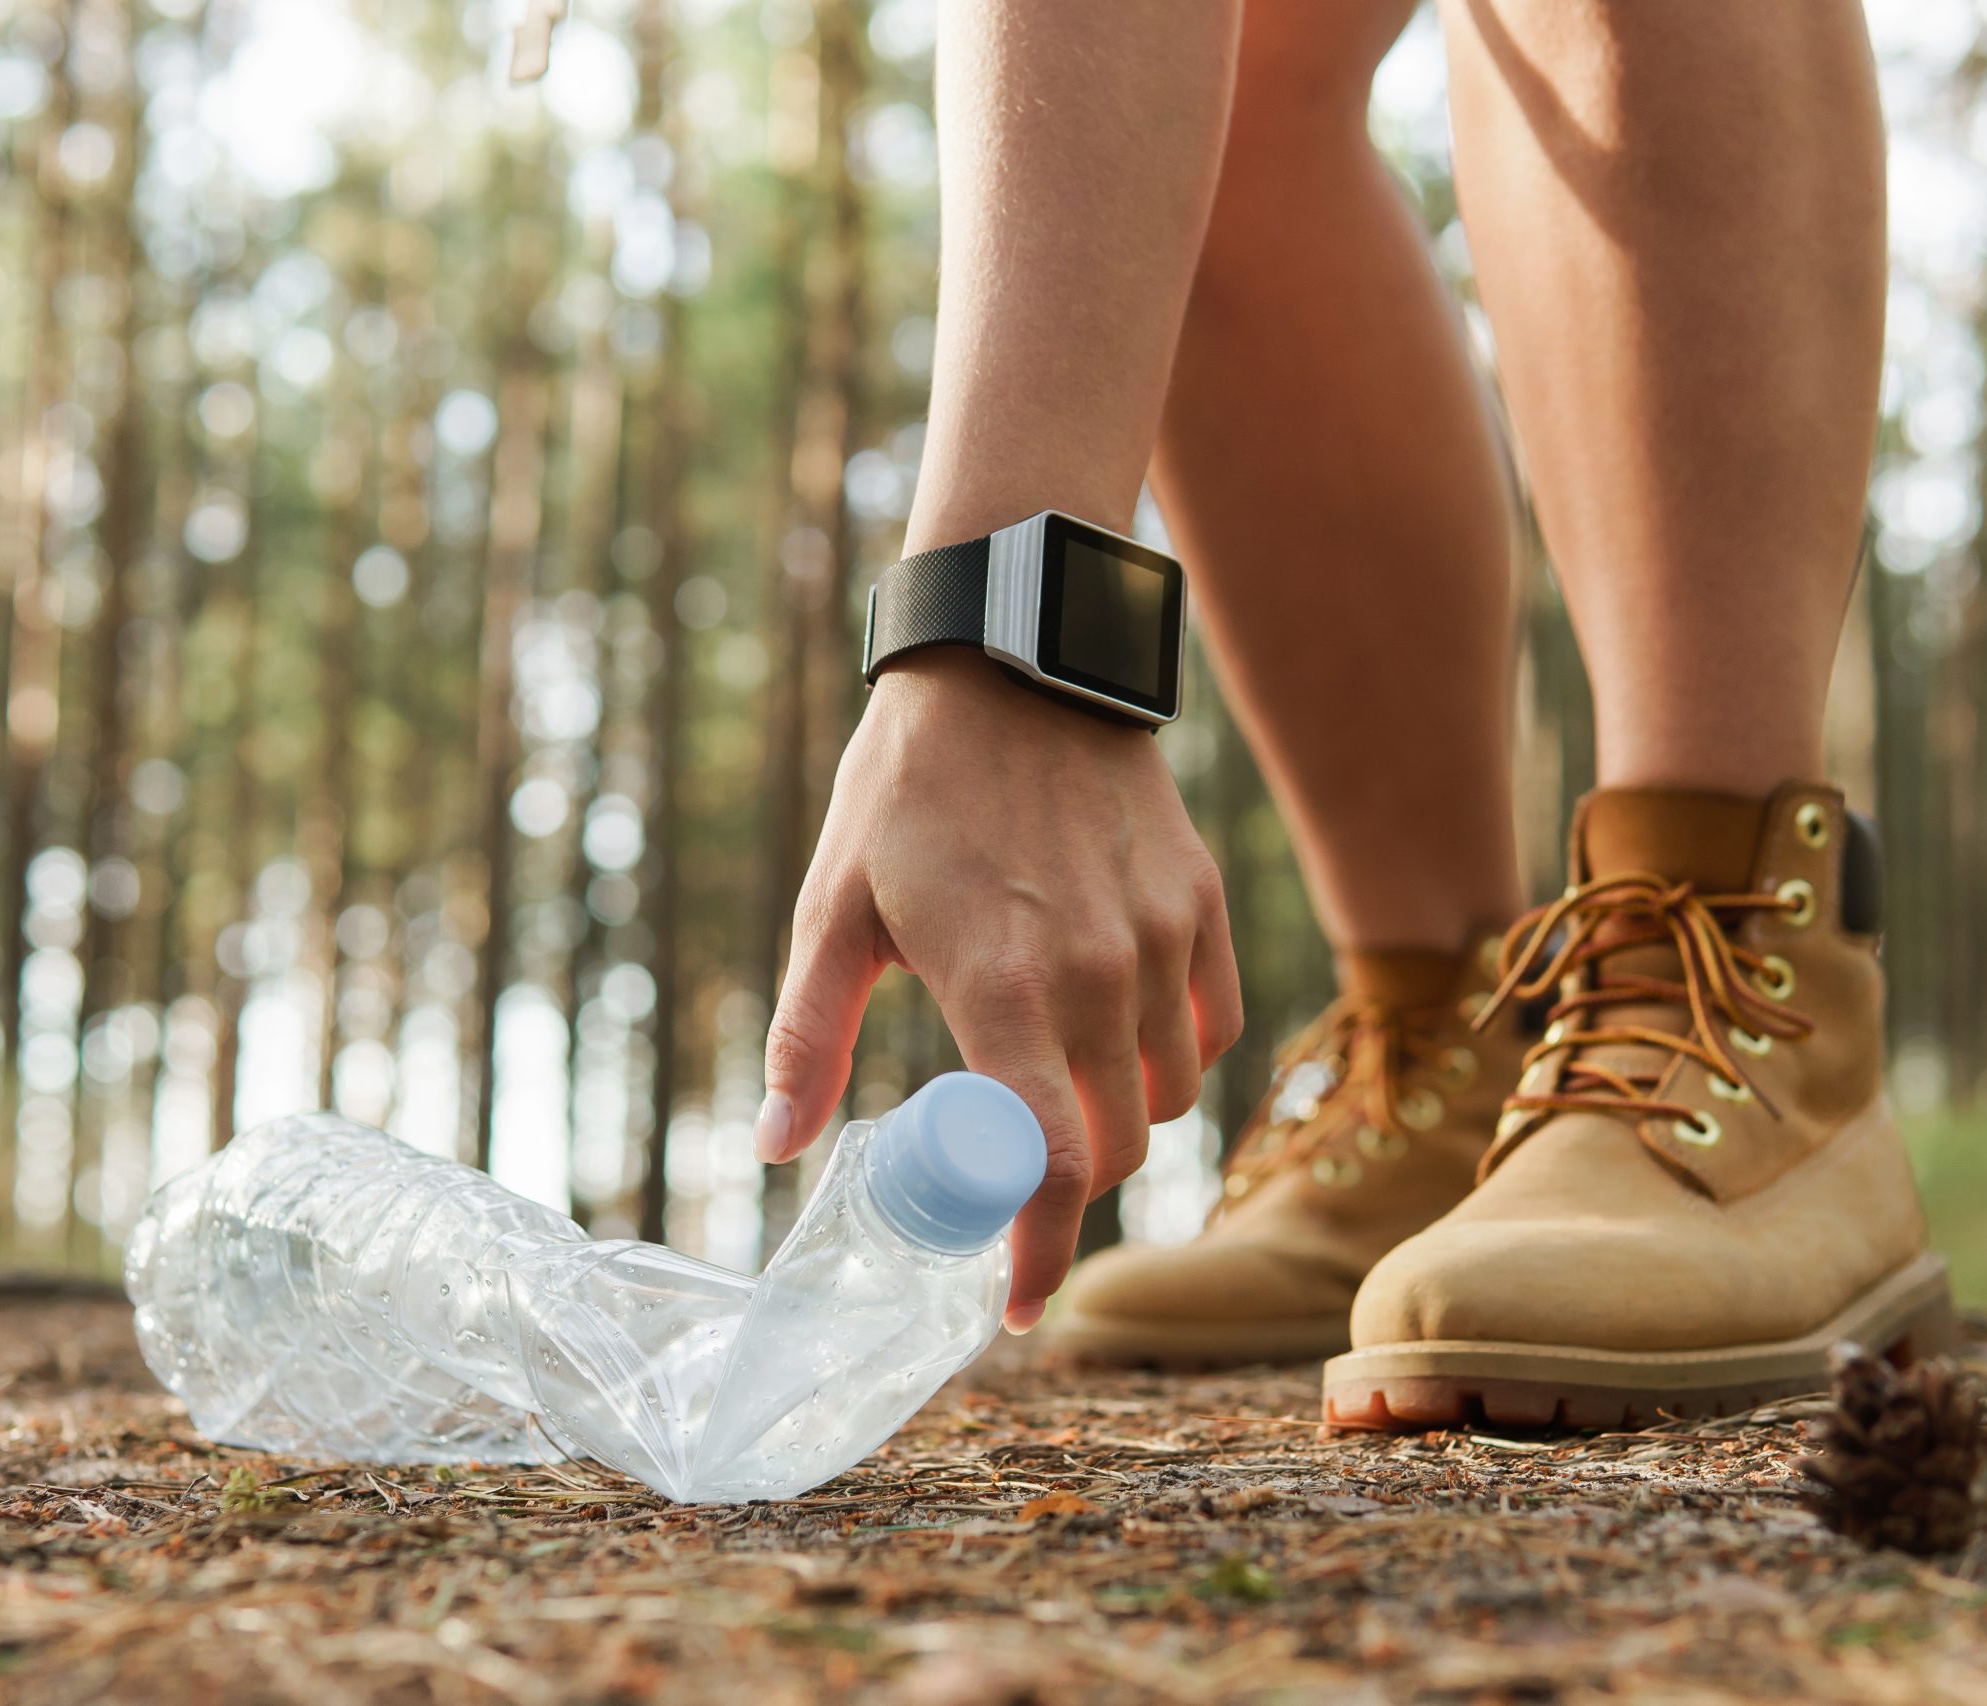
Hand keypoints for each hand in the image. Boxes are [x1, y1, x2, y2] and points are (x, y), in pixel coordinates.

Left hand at [754, 648, 1242, 1328]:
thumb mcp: (833, 910)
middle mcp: (1098, 976)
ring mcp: (1160, 941)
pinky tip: (1116, 1040)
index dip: (1036, 1255)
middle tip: (1008, 1187)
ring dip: (1118, 1124)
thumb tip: (777, 1147)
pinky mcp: (1196, 906)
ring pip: (1170, 1097)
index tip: (1013, 1305)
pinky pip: (1210, 1028)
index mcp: (1002, 988)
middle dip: (1064, 1192)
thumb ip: (807, 1037)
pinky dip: (1172, 1059)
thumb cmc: (905, 787)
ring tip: (1056, 1103)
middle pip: (1117, 1148)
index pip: (1049, 1165)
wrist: (1012, 661)